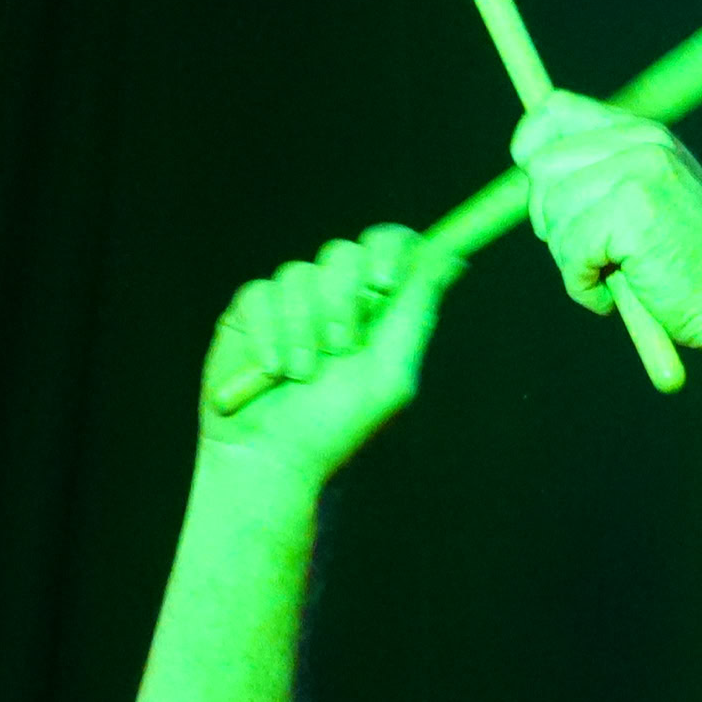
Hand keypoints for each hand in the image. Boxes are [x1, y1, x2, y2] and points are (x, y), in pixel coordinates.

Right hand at [198, 225, 460, 481]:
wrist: (271, 457)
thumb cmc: (335, 425)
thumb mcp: (389, 375)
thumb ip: (415, 315)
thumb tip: (450, 260)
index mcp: (376, 307)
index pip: (389, 245)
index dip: (389, 250)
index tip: (384, 284)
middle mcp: (335, 296)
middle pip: (344, 252)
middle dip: (343, 300)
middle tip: (340, 348)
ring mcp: (291, 301)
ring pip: (298, 273)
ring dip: (302, 328)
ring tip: (301, 375)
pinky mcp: (251, 311)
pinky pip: (260, 294)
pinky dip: (268, 333)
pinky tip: (271, 370)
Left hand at [511, 95, 701, 356]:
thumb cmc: (689, 269)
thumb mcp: (646, 206)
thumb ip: (600, 178)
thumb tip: (528, 161)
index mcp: (645, 134)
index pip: (556, 109)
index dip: (529, 145)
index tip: (533, 183)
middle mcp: (643, 143)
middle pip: (543, 167)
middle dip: (550, 219)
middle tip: (587, 252)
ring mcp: (641, 173)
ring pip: (552, 213)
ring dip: (569, 260)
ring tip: (611, 276)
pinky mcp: (634, 212)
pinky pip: (570, 250)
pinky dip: (581, 287)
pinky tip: (614, 296)